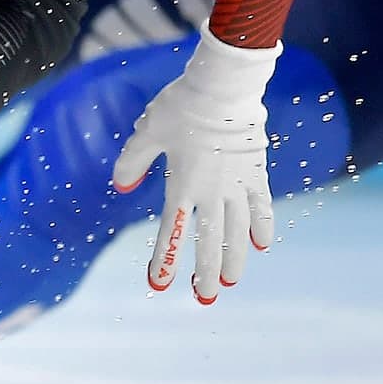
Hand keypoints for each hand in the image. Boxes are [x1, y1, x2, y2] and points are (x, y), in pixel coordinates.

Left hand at [111, 29, 279, 302]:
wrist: (224, 85)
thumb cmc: (181, 106)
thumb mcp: (147, 132)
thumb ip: (133, 162)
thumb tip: (120, 187)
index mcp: (182, 185)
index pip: (172, 232)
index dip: (165, 260)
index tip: (158, 284)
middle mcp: (212, 191)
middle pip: (209, 241)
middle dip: (205, 272)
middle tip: (204, 298)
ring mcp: (238, 183)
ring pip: (238, 231)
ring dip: (234, 258)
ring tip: (231, 281)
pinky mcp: (256, 170)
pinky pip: (262, 206)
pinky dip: (262, 226)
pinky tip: (262, 245)